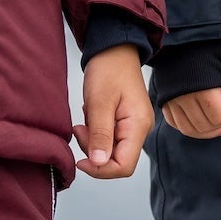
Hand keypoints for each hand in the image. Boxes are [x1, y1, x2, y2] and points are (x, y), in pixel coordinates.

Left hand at [76, 45, 153, 178]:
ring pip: (111, 150)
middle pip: (117, 160)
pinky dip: (97, 132)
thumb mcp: (99, 102)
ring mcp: (134, 126)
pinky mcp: (126, 122)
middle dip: (94, 151)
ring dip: (93, 141)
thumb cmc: (108, 70)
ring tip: (85, 118)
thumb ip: (99, 135)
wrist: (115, 50)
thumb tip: (98, 163)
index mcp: (138, 126)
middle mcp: (140, 130)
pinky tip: (92, 116)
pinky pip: (110, 138)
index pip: (124, 166)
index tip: (80, 160)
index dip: (100, 170)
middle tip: (80, 129)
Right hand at [160, 43, 220, 139]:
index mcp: (201, 85)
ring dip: (206, 130)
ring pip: (189, 129)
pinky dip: (188, 127)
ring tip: (218, 122)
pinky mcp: (163, 99)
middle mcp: (183, 96)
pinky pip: (173, 123)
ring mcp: (170, 99)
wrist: (175, 30)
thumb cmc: (204, 40)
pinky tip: (199, 122)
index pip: (219, 115)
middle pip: (204, 125)